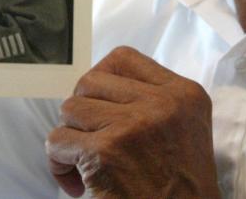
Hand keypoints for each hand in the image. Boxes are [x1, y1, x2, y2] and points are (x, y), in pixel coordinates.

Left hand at [46, 46, 219, 197]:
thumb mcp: (187, 128)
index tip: (101, 105)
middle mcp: (160, 104)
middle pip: (90, 81)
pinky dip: (58, 164)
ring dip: (71, 137)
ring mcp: (131, 125)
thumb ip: (155, 100)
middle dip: (82, 110)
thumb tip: (103, 86)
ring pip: (71, 108)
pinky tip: (76, 184)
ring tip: (84, 162)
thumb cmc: (181, 186)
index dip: (102, 80)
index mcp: (183, 94)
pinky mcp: (105, 152)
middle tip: (91, 138)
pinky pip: (58, 141)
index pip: (123, 59)